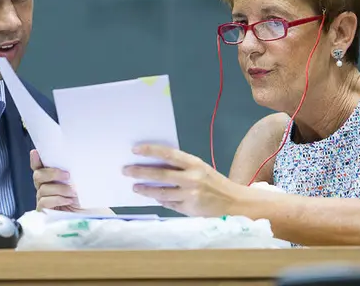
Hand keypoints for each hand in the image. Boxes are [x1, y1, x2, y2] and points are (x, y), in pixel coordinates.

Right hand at [30, 149, 80, 211]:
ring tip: (72, 193)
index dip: (35, 160)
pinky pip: (44, 202)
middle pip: (38, 175)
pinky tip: (67, 201)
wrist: (88, 214)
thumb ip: (71, 173)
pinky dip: (57, 199)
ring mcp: (42, 199)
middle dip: (52, 173)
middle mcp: (44, 187)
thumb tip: (68, 166)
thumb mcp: (79, 182)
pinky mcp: (44, 211)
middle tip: (67, 176)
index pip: (39, 167)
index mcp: (50, 177)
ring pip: (43, 189)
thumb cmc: (84, 197)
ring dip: (60, 189)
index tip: (35, 153)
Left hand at [123, 144, 242, 216]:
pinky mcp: (189, 209)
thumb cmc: (213, 182)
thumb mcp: (200, 168)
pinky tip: (152, 197)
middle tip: (125, 170)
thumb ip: (181, 166)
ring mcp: (190, 195)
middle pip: (160, 174)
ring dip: (145, 189)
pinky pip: (169, 204)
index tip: (135, 150)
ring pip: (161, 192)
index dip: (150, 151)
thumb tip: (154, 163)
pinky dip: (160, 200)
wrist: (234, 202)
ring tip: (134, 187)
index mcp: (194, 163)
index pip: (168, 154)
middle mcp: (192, 178)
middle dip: (140, 172)